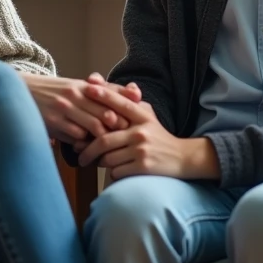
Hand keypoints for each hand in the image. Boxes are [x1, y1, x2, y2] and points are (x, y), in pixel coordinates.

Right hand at [20, 74, 141, 144]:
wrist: (22, 91)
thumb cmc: (54, 92)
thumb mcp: (76, 88)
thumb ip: (103, 92)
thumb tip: (134, 94)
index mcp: (84, 86)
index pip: (113, 97)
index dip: (126, 113)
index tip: (134, 126)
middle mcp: (76, 94)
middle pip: (108, 114)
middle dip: (118, 130)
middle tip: (125, 142)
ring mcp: (65, 107)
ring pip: (94, 126)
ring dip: (102, 140)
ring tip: (107, 149)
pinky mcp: (54, 121)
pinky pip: (76, 136)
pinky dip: (84, 144)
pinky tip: (86, 149)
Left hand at [78, 83, 219, 180]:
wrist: (183, 158)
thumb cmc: (159, 137)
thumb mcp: (149, 118)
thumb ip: (132, 106)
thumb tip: (115, 91)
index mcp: (142, 117)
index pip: (121, 104)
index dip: (104, 95)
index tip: (88, 89)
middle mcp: (141, 132)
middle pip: (104, 140)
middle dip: (88, 150)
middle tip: (79, 156)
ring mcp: (142, 150)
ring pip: (108, 158)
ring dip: (102, 163)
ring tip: (102, 163)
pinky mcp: (144, 167)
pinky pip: (116, 171)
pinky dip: (113, 173)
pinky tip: (119, 171)